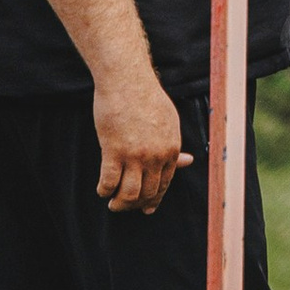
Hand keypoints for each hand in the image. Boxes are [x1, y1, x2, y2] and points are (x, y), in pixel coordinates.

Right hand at [93, 57, 191, 213]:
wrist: (127, 81)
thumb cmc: (146, 98)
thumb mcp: (169, 122)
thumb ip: (174, 145)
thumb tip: (187, 162)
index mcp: (171, 149)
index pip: (164, 184)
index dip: (155, 199)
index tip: (147, 208)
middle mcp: (156, 156)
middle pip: (147, 192)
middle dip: (136, 205)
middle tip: (124, 206)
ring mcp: (135, 155)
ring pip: (129, 193)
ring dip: (120, 204)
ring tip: (112, 204)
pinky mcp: (113, 151)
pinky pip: (109, 182)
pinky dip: (104, 190)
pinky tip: (102, 190)